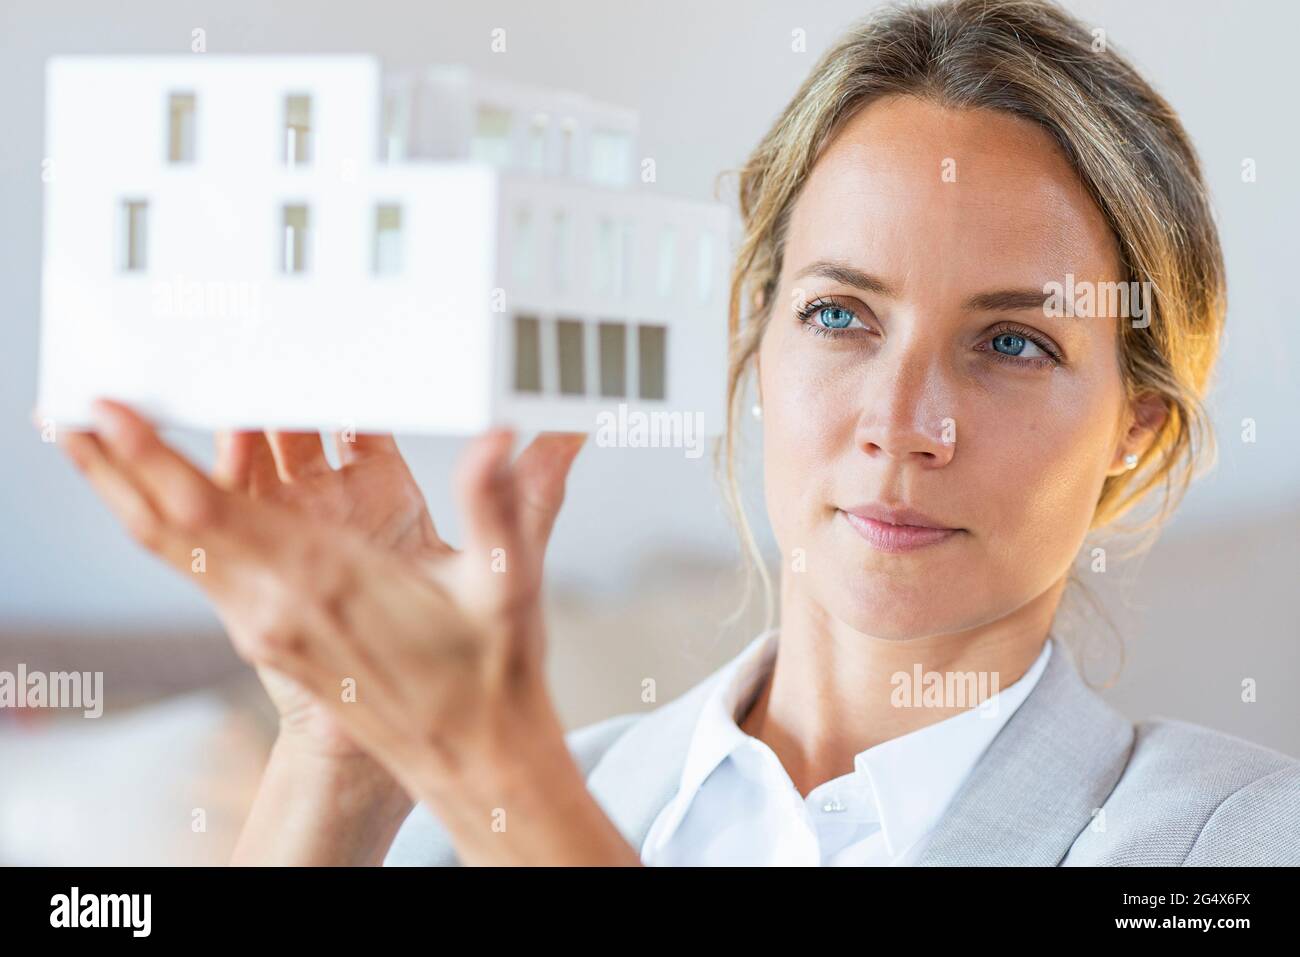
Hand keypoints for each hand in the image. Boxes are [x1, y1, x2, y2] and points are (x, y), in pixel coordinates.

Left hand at [58, 404, 587, 801]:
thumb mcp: (508, 586)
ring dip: (134, 490)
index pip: (211, 512)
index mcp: (324, 582)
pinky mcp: (274, 629)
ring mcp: (268, 619)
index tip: (110, 410)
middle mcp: (278, 602)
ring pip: (178, 547)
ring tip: (99, 438)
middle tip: (72, 409)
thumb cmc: (486, 678)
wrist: (469, 760)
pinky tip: (177, 490)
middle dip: (115, 465)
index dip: (153, 458)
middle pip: (169, 525)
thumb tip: (509, 441)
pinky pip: (205, 566)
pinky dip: (176, 520)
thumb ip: (508, 506)